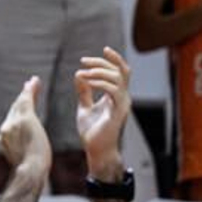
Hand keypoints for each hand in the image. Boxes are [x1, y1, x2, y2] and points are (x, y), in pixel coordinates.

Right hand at [0, 76, 51, 179]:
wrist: (30, 171)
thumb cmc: (30, 171)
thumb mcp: (20, 159)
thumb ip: (18, 149)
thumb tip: (21, 153)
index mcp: (4, 138)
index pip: (11, 120)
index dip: (16, 111)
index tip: (20, 105)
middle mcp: (6, 128)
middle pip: (14, 109)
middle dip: (21, 98)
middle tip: (27, 87)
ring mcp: (14, 123)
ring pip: (20, 104)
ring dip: (27, 92)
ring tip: (32, 83)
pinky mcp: (25, 119)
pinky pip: (27, 100)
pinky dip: (30, 90)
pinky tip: (33, 82)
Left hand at [74, 47, 132, 179]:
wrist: (96, 150)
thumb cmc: (92, 132)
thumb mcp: (84, 107)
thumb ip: (84, 92)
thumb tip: (79, 74)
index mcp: (116, 95)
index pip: (120, 71)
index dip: (113, 59)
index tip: (100, 51)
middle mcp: (122, 97)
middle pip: (120, 71)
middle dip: (101, 62)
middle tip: (83, 61)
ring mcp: (122, 104)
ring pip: (118, 78)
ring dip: (99, 71)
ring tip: (83, 72)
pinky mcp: (118, 111)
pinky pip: (114, 91)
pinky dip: (101, 83)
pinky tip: (87, 81)